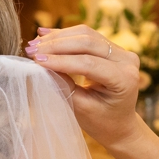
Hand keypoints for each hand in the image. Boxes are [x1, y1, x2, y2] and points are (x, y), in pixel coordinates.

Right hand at [27, 24, 150, 154]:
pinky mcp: (112, 47)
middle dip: (57, 44)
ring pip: (87, 35)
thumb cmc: (101, 123)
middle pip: (89, 43)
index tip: (37, 61)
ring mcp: (121, 51)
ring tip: (35, 42)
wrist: (119, 124)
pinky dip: (65, 35)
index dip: (61, 61)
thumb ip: (66, 87)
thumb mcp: (82, 110)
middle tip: (32, 49)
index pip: (89, 64)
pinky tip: (45, 34)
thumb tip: (44, 68)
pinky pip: (88, 36)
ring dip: (59, 37)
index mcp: (124, 79)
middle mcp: (127, 59)